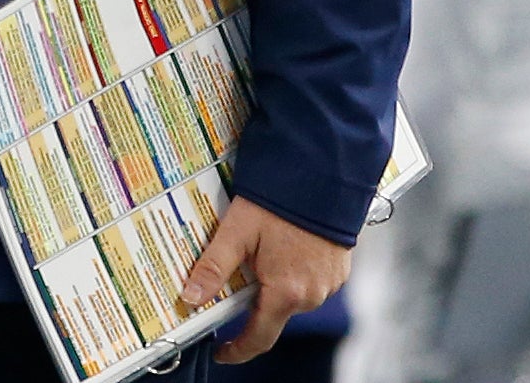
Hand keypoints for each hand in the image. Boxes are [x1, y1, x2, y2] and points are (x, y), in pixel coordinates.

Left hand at [179, 196, 351, 363]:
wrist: (322, 177)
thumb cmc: (279, 203)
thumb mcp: (236, 232)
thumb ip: (213, 267)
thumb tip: (191, 297)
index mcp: (287, 292)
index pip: (259, 337)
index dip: (238, 349)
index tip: (222, 352)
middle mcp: (312, 294)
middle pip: (273, 313)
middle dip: (250, 304)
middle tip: (230, 284)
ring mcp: (329, 283)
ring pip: (290, 297)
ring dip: (271, 287)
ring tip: (255, 258)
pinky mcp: (338, 269)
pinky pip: (309, 282)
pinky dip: (290, 274)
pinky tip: (279, 250)